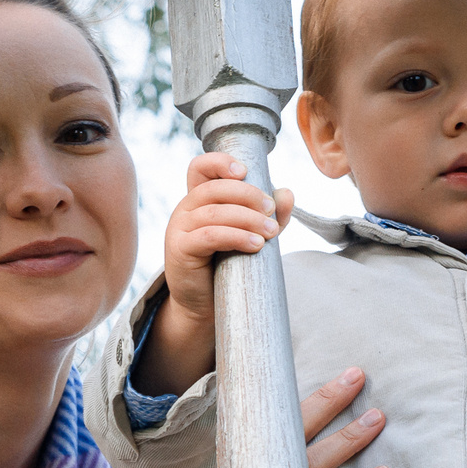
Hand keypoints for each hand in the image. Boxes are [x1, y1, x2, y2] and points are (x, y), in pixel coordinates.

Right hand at [138, 152, 293, 396]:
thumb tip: (287, 192)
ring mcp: (179, 228)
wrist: (204, 305)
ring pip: (215, 212)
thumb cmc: (227, 266)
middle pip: (214, 188)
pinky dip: (237, 236)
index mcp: (199, 199)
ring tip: (271, 233)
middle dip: (248, 194)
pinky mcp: (180, 250)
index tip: (244, 171)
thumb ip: (268, 215)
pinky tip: (256, 245)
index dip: (220, 162)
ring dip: (248, 219)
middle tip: (271, 210)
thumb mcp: (251, 234)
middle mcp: (185, 209)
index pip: (200, 167)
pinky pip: (210, 235)